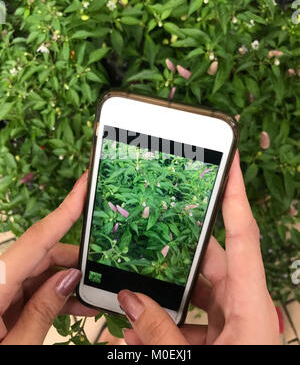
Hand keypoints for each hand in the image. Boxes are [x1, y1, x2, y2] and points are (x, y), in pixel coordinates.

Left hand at [0, 171, 96, 344]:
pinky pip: (33, 288)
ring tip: (94, 297)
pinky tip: (76, 306)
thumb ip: (43, 312)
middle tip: (104, 271)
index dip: (65, 210)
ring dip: (68, 282)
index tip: (84, 186)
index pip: (37, 238)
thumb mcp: (15, 347)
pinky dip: (55, 295)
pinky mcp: (2, 298)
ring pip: (41, 271)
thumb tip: (70, 279)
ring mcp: (0, 287)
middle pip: (43, 254)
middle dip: (76, 260)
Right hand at [118, 152, 280, 344]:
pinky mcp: (219, 335)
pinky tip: (137, 328)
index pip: (243, 236)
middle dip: (172, 256)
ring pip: (192, 293)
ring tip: (130, 298)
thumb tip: (131, 300)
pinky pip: (189, 318)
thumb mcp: (195, 360)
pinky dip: (164, 321)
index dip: (236, 198)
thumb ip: (161, 331)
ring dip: (160, 296)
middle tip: (147, 238)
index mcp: (252, 305)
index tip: (229, 165)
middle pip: (207, 263)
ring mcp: (231, 321)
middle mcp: (244, 306)